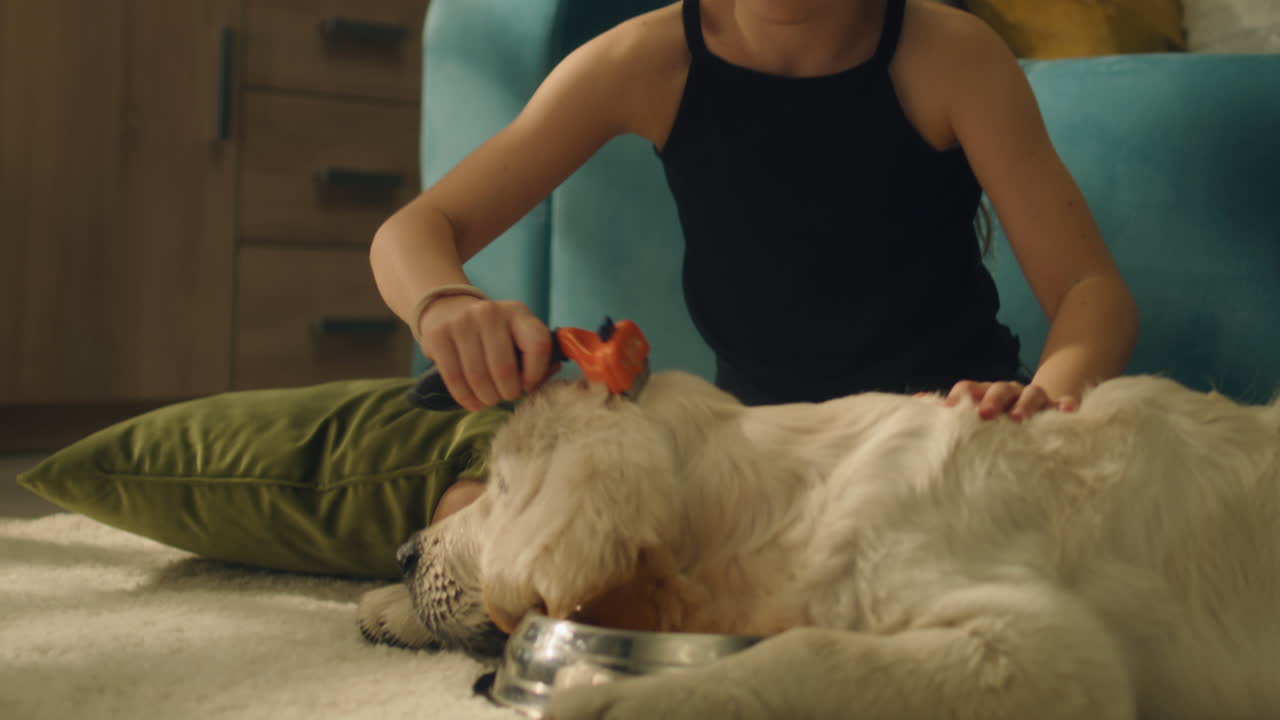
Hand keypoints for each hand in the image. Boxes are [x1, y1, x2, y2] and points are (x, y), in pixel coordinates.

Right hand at [416, 297, 555, 410]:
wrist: (450, 311)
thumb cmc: (493, 334)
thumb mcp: (518, 334)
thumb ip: (536, 355)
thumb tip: (549, 375)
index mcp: (518, 312)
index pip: (537, 345)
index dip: (536, 374)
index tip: (528, 386)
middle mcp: (490, 312)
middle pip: (505, 368)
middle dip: (508, 392)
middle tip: (506, 396)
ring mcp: (462, 322)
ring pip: (479, 377)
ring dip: (487, 398)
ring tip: (490, 399)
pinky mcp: (439, 335)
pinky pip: (454, 377)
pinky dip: (465, 397)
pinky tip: (473, 402)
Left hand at [941, 379, 1078, 421]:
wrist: (1038, 409)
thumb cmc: (998, 418)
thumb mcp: (975, 416)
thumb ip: (950, 412)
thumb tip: (913, 404)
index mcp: (985, 393)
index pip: (969, 388)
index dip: (958, 396)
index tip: (947, 409)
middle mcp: (1009, 391)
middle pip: (999, 388)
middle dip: (991, 400)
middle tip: (984, 415)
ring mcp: (1034, 397)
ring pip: (1031, 394)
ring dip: (1025, 404)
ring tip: (1019, 418)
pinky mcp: (1058, 406)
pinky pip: (1064, 403)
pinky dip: (1066, 405)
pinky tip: (1068, 411)